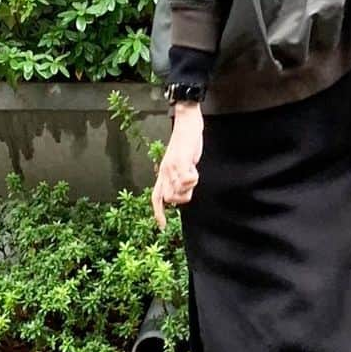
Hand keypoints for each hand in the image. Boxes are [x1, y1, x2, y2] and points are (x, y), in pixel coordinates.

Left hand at [151, 103, 203, 229]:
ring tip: (191, 171)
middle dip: (183, 197)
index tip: (162, 226)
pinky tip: (194, 165)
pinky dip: (194, 177)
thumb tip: (181, 193)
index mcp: (163, 173)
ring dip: (190, 186)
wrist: (187, 124)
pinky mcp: (181, 162)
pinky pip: (189, 180)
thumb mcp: (179, 163)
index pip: (156, 197)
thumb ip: (179, 178)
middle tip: (190, 183)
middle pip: (171, 199)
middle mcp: (165, 172)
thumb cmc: (185, 144)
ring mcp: (172, 168)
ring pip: (181, 191)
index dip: (158, 213)